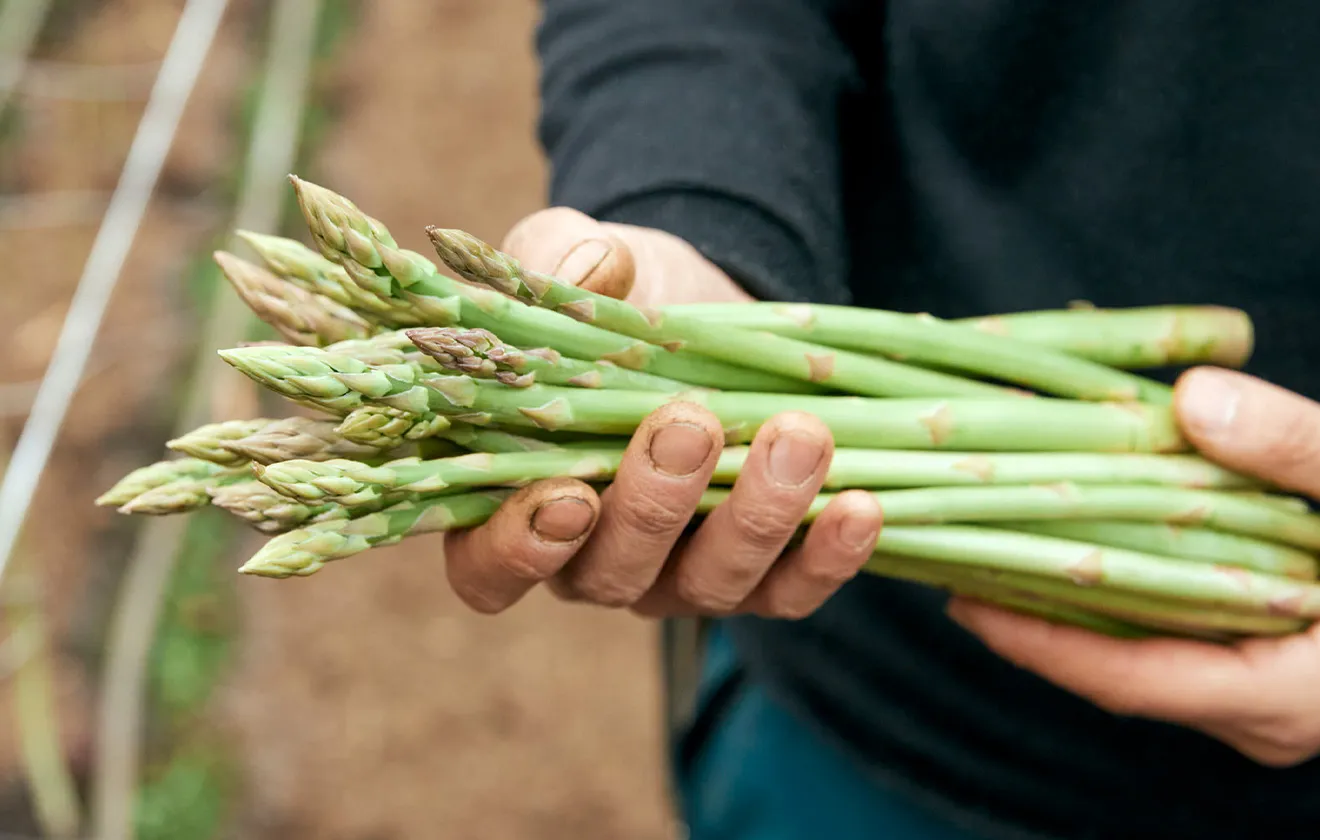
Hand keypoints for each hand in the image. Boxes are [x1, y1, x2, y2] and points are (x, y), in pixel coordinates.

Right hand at [441, 208, 882, 617]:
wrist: (711, 305)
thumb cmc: (621, 295)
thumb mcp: (584, 258)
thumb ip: (561, 259)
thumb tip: (592, 269)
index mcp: (517, 499)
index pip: (490, 566)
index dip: (518, 550)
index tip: (567, 494)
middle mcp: (594, 558)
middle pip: (611, 575)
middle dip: (653, 505)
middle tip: (689, 422)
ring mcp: (681, 577)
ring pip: (711, 585)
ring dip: (755, 517)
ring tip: (798, 434)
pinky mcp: (764, 575)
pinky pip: (792, 592)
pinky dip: (828, 557)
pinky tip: (861, 504)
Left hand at [950, 367, 1319, 766]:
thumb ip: (1303, 454)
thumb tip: (1195, 400)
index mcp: (1291, 694)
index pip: (1132, 679)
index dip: (1039, 640)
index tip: (959, 598)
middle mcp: (1268, 712)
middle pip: (1122, 670)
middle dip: (1035, 617)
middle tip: (950, 559)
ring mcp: (1269, 694)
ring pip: (1147, 651)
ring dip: (1072, 601)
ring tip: (991, 545)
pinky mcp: (1272, 660)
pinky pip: (1177, 631)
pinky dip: (1125, 588)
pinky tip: (1081, 539)